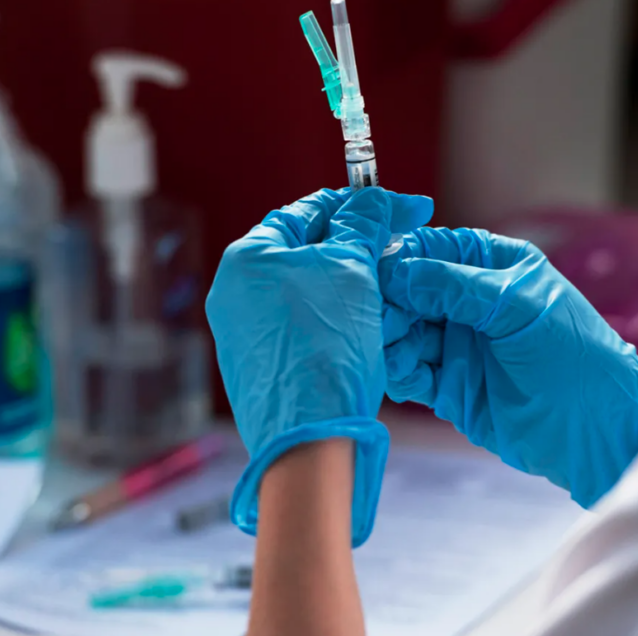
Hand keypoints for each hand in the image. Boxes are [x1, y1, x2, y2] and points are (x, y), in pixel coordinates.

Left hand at [207, 187, 433, 545]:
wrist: (310, 438)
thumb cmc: (327, 348)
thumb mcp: (353, 269)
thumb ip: (363, 224)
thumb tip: (376, 199)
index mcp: (247, 258)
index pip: (308, 210)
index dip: (360, 205)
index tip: (402, 209)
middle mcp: (235, 293)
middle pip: (306, 252)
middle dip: (357, 247)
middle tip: (400, 248)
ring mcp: (243, 334)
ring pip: (308, 293)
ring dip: (351, 286)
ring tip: (391, 291)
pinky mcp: (260, 367)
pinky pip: (302, 329)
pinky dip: (335, 322)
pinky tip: (366, 331)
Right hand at [379, 227, 637, 506]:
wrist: (598, 435)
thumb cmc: (575, 359)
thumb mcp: (518, 308)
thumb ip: (455, 287)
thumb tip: (397, 268)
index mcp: (493, 267)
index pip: (432, 249)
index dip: (400, 257)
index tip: (374, 271)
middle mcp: (470, 302)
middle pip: (409, 291)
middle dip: (389, 301)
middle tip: (374, 316)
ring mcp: (458, 344)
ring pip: (404, 331)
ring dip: (389, 336)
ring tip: (385, 346)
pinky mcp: (449, 386)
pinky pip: (410, 370)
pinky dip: (398, 368)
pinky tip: (400, 371)